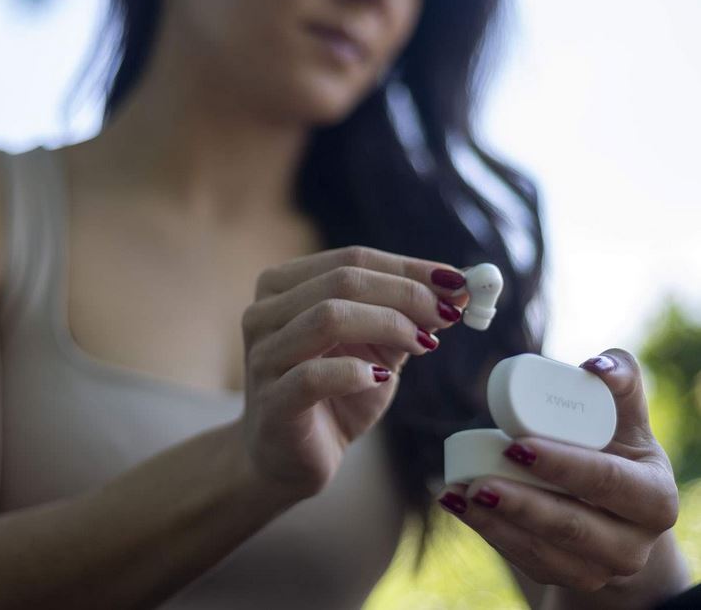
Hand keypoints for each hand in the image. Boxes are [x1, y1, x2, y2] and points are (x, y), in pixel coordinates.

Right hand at [239, 245, 468, 499]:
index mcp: (282, 287)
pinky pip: (313, 376)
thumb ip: (403, 315)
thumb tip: (455, 288)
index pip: (350, 259)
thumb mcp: (373, 347)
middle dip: (405, 293)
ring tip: (423, 343)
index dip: (407, 267)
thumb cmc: (332, 396)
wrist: (289, 459)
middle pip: (341, 281)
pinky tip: (380, 379)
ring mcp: (263, 357)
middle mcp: (263, 313)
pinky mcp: (272, 402)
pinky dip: (355, 372)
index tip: (456, 280)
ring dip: (388, 325)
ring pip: (328, 318)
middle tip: (447, 314)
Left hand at [436, 349, 680, 593]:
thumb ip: (619, 379)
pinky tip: (459, 506)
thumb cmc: (614, 442)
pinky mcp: (568, 577)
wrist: (614, 503)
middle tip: (477, 482)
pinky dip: (490, 533)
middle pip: (574, 527)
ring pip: (546, 553)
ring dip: (496, 523)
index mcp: (654, 497)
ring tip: (458, 493)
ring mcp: (601, 569)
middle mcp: (634, 543)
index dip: (563, 465)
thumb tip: (593, 366)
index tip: (515, 444)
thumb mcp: (625, 414)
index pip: (608, 482)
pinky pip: (527, 561)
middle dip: (522, 505)